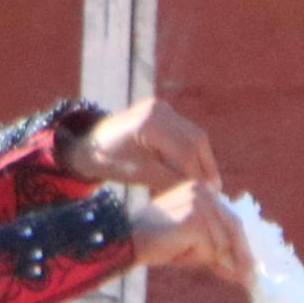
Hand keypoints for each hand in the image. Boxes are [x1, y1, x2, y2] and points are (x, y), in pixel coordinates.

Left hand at [66, 96, 220, 191]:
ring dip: (202, 160)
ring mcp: (162, 108)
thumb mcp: (141, 174)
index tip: (207, 194)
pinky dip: (192, 152)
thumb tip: (200, 190)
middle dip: (205, 166)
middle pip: (195, 139)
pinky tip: (194, 170)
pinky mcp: (162, 112)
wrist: (89, 145)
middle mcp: (159, 109)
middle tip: (214, 190)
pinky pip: (185, 132)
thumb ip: (170, 179)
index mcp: (151, 122)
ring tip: (207, 183)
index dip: (198, 174)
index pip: (186, 150)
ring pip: (194, 135)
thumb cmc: (110, 162)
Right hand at [124, 181, 250, 287]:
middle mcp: (202, 191)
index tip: (251, 268)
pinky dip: (195, 257)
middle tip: (249, 280)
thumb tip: (245, 274)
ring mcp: (197, 202)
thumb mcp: (194, 247)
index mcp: (202, 191)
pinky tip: (174, 251)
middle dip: (240, 256)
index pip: (231, 219)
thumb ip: (219, 254)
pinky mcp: (192, 218)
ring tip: (177, 251)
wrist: (126, 242)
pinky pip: (209, 249)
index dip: (242, 246)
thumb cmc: (157, 243)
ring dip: (204, 257)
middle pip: (233, 228)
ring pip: (221, 243)